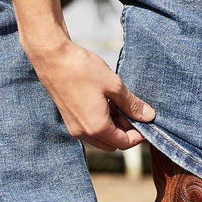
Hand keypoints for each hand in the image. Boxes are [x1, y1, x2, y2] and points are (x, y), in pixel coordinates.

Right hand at [10, 0, 154, 151]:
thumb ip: (132, 104)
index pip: (124, 143)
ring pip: (100, 137)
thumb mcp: (113, 85)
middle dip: (125, 131)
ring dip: (112, 126)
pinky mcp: (68, 118)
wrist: (52, 58)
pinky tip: (104, 101)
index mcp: (97, 127)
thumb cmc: (82, 69)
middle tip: (132, 110)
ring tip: (118, 102)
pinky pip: (89, 128)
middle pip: (112, 143)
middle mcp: (83, 133)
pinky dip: (100, 121)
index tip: (146, 121)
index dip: (138, 135)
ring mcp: (73, 127)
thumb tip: (149, 116)